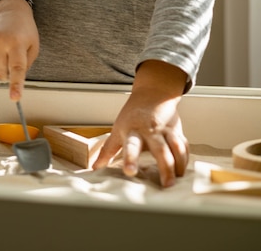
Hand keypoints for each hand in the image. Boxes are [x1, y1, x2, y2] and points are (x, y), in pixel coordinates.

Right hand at [0, 0, 38, 100]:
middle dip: (8, 72)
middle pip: (1, 72)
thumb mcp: (34, 46)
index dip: (16, 84)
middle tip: (13, 58)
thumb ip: (26, 66)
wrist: (10, 12)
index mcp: (17, 43)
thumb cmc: (23, 30)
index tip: (15, 97)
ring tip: (5, 53)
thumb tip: (11, 81)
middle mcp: (0, 41)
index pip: (17, 68)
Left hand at [93, 60, 188, 187]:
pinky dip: (184, 160)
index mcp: (133, 131)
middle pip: (160, 150)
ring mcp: (166, 130)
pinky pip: (184, 146)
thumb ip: (108, 151)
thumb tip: (95, 168)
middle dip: (165, 168)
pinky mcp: (177, 130)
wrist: (152, 94)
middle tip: (166, 185)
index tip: (129, 171)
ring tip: (176, 181)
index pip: (131, 146)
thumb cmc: (132, 115)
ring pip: (176, 148)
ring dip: (178, 165)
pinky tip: (182, 171)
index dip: (130, 158)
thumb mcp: (117, 130)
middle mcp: (151, 130)